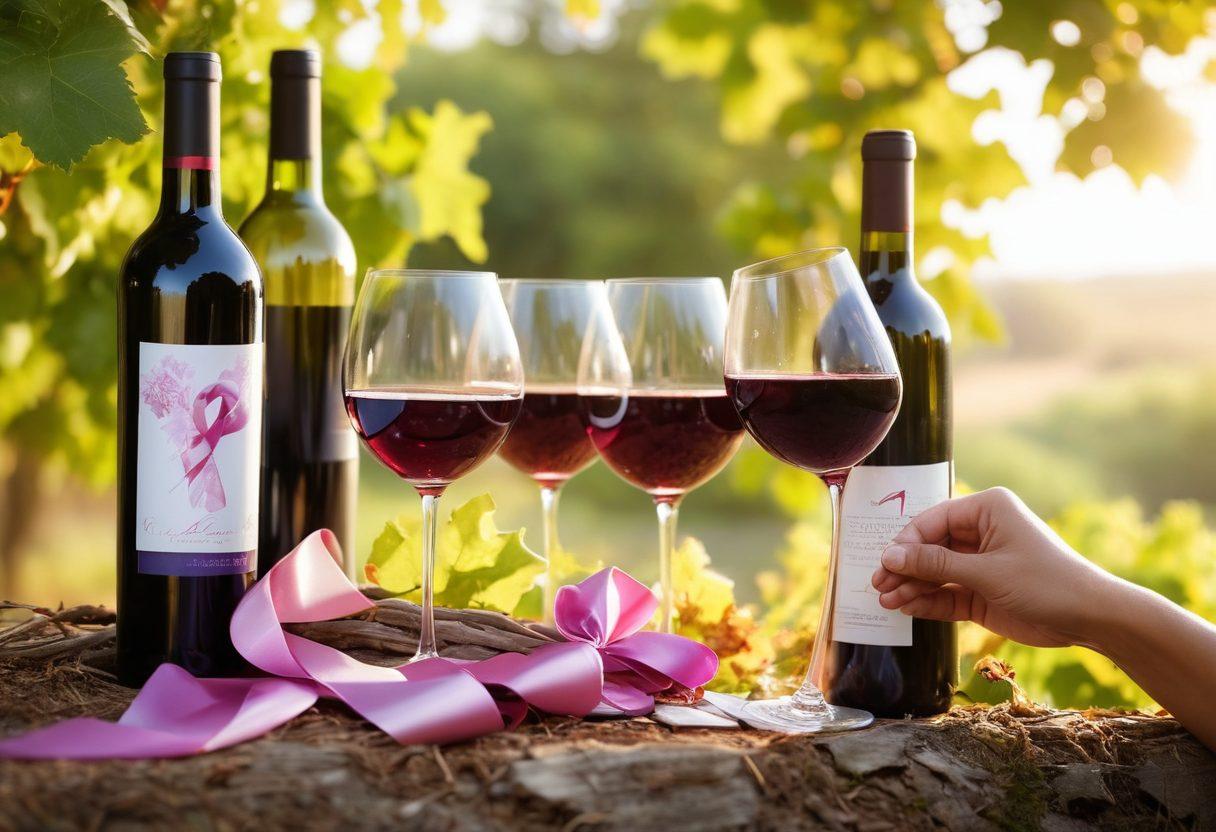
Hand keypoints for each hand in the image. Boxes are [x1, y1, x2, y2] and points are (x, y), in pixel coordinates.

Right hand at [870, 487, 1118, 648]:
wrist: (1091, 618)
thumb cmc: (1045, 582)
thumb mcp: (986, 572)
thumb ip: (935, 565)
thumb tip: (889, 558)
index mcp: (987, 510)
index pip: (933, 521)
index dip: (906, 543)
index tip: (885, 563)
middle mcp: (982, 532)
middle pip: (930, 548)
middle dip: (905, 568)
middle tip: (878, 585)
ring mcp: (981, 564)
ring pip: (936, 573)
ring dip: (912, 586)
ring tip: (886, 601)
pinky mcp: (982, 592)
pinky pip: (947, 593)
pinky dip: (928, 601)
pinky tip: (906, 607)